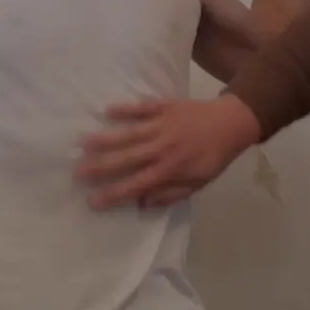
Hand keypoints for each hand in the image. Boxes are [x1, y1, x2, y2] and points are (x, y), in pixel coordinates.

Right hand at [76, 96, 261, 208]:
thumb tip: (141, 203)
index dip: (114, 194)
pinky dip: (126, 109)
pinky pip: (142, 108)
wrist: (232, 123)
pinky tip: (107, 110)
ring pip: (130, 134)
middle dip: (101, 167)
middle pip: (127, 160)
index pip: (136, 185)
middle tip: (77, 172)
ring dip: (106, 139)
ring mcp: (162, 126)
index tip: (92, 201)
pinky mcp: (164, 106)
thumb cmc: (213, 157)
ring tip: (83, 143)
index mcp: (170, 170)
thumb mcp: (197, 183)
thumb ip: (170, 194)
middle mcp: (162, 149)